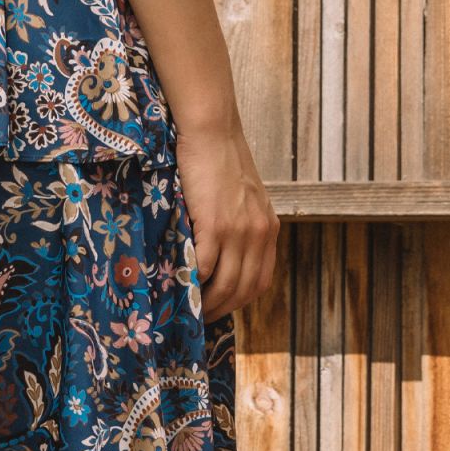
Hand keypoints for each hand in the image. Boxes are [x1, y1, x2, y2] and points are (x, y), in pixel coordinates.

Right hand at [174, 120, 279, 322]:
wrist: (212, 133)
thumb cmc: (221, 160)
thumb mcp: (244, 198)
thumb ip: (242, 225)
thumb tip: (225, 253)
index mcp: (268, 229)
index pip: (261, 281)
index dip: (240, 302)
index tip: (220, 309)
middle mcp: (259, 234)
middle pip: (244, 289)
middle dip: (222, 309)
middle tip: (199, 318)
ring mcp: (239, 231)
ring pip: (226, 284)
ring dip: (207, 302)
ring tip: (188, 308)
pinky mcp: (216, 224)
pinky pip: (206, 266)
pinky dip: (194, 282)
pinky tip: (181, 285)